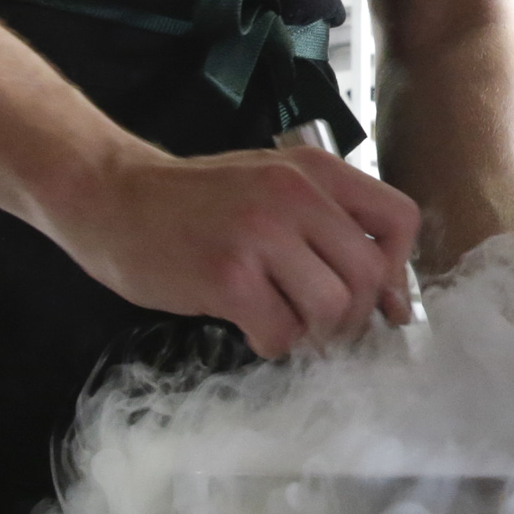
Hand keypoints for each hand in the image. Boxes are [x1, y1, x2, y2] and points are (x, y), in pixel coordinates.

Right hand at [43, 139, 421, 357]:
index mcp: (316, 171)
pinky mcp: (226, 275)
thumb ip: (326, 224)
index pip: (400, 219)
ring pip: (332, 307)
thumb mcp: (272, 186)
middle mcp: (295, 194)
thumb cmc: (197, 201)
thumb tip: (386, 295)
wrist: (113, 197)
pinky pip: (281, 332)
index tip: (379, 299)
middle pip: (368, 275)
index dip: (397, 270)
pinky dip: (274, 343)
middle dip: (353, 316)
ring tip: (285, 323)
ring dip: (315, 333)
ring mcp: (260, 234)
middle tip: (323, 326)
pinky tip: (251, 326)